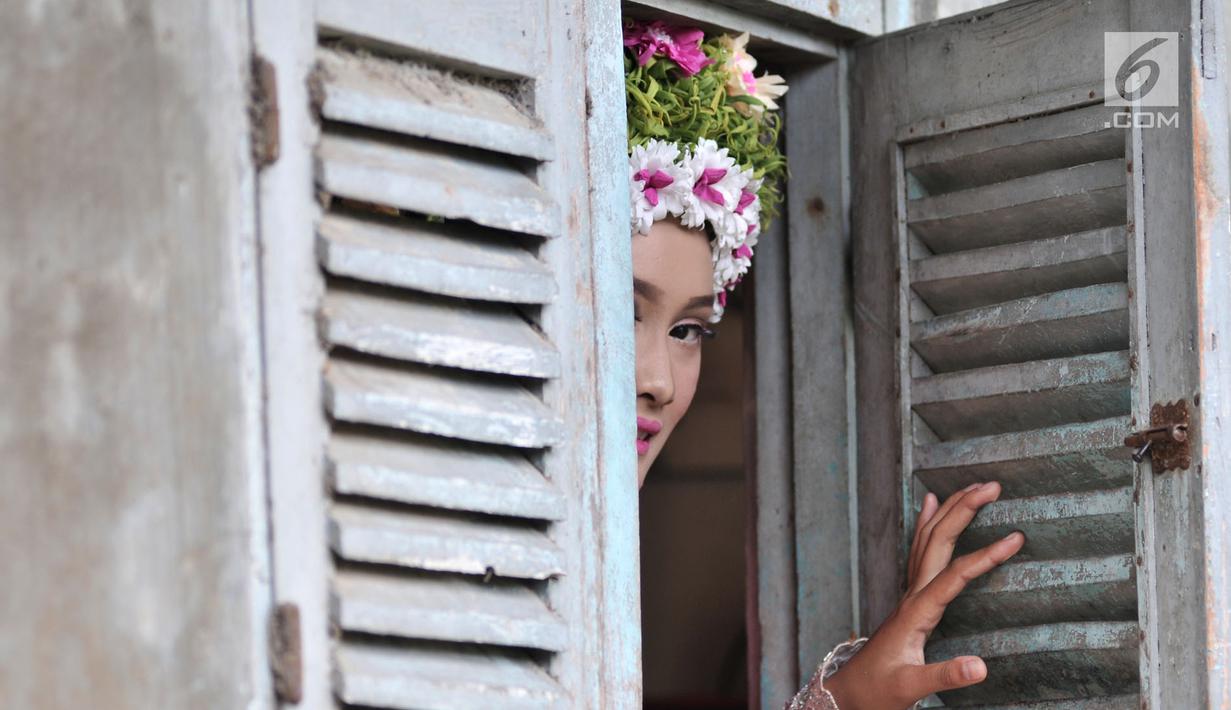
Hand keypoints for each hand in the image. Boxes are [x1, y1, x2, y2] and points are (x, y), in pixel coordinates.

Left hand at [823, 481, 1024, 709]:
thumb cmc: (878, 691)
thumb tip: (981, 666)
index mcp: (917, 612)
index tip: (1016, 538)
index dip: (986, 555)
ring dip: (951, 510)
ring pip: (929, 539)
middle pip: (939, 540)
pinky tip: (931, 503)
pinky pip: (920, 550)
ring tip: (973, 486)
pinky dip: (928, 523)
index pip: (956, 574)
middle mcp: (912, 594)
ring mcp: (910, 592)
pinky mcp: (911, 597)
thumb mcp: (911, 687)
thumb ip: (945, 676)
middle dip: (965, 509)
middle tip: (993, 486)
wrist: (850, 693)